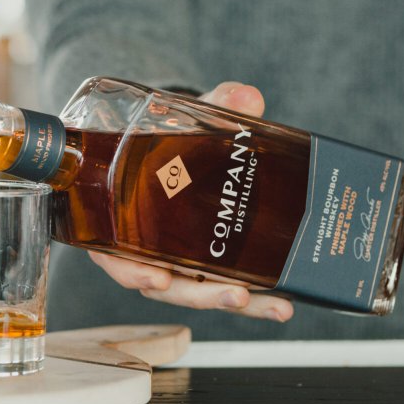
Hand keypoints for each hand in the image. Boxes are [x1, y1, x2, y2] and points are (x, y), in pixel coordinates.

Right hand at [88, 81, 294, 322]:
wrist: (179, 143)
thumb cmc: (166, 140)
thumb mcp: (182, 120)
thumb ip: (214, 107)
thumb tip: (246, 97)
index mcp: (121, 223)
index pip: (118, 259)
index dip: (133, 273)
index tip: (158, 280)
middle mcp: (147, 251)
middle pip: (169, 287)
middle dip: (204, 296)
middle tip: (237, 296)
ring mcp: (180, 261)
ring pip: (203, 292)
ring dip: (240, 302)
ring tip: (278, 307)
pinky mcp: (208, 263)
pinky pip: (227, 283)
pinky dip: (256, 294)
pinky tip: (286, 298)